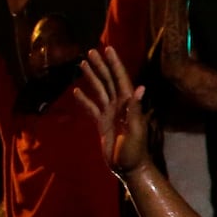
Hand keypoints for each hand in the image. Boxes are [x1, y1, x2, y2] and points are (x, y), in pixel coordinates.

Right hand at [77, 46, 148, 173]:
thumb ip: (135, 110)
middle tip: (90, 51)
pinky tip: (76, 91)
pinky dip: (84, 99)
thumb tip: (140, 88)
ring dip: (92, 77)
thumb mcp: (135, 131)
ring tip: (83, 63)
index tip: (108, 49)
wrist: (128, 167)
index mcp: (128, 105)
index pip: (121, 79)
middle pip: (108, 81)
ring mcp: (110, 114)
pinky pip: (92, 108)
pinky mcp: (102, 123)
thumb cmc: (134, 151)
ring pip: (99, 90)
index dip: (115, 64)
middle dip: (101, 65)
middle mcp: (119, 106)